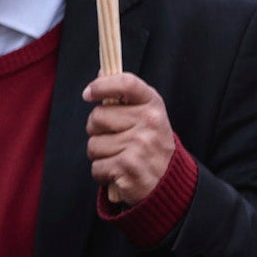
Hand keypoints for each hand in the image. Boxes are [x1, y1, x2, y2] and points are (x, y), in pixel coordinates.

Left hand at [85, 72, 177, 207]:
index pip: (125, 83)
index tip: (88, 94)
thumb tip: (100, 73)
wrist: (168, 184)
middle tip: (112, 139)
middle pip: (97, 116)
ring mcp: (139, 145)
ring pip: (93, 144)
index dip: (102, 85)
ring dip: (99, 155)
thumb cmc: (150, 145)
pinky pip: (96, 166)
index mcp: (153, 105)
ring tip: (119, 158)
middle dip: (96, 130)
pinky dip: (102, 173)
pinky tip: (118, 173)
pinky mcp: (128, 167)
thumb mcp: (146, 116)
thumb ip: (124, 96)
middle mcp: (149, 123)